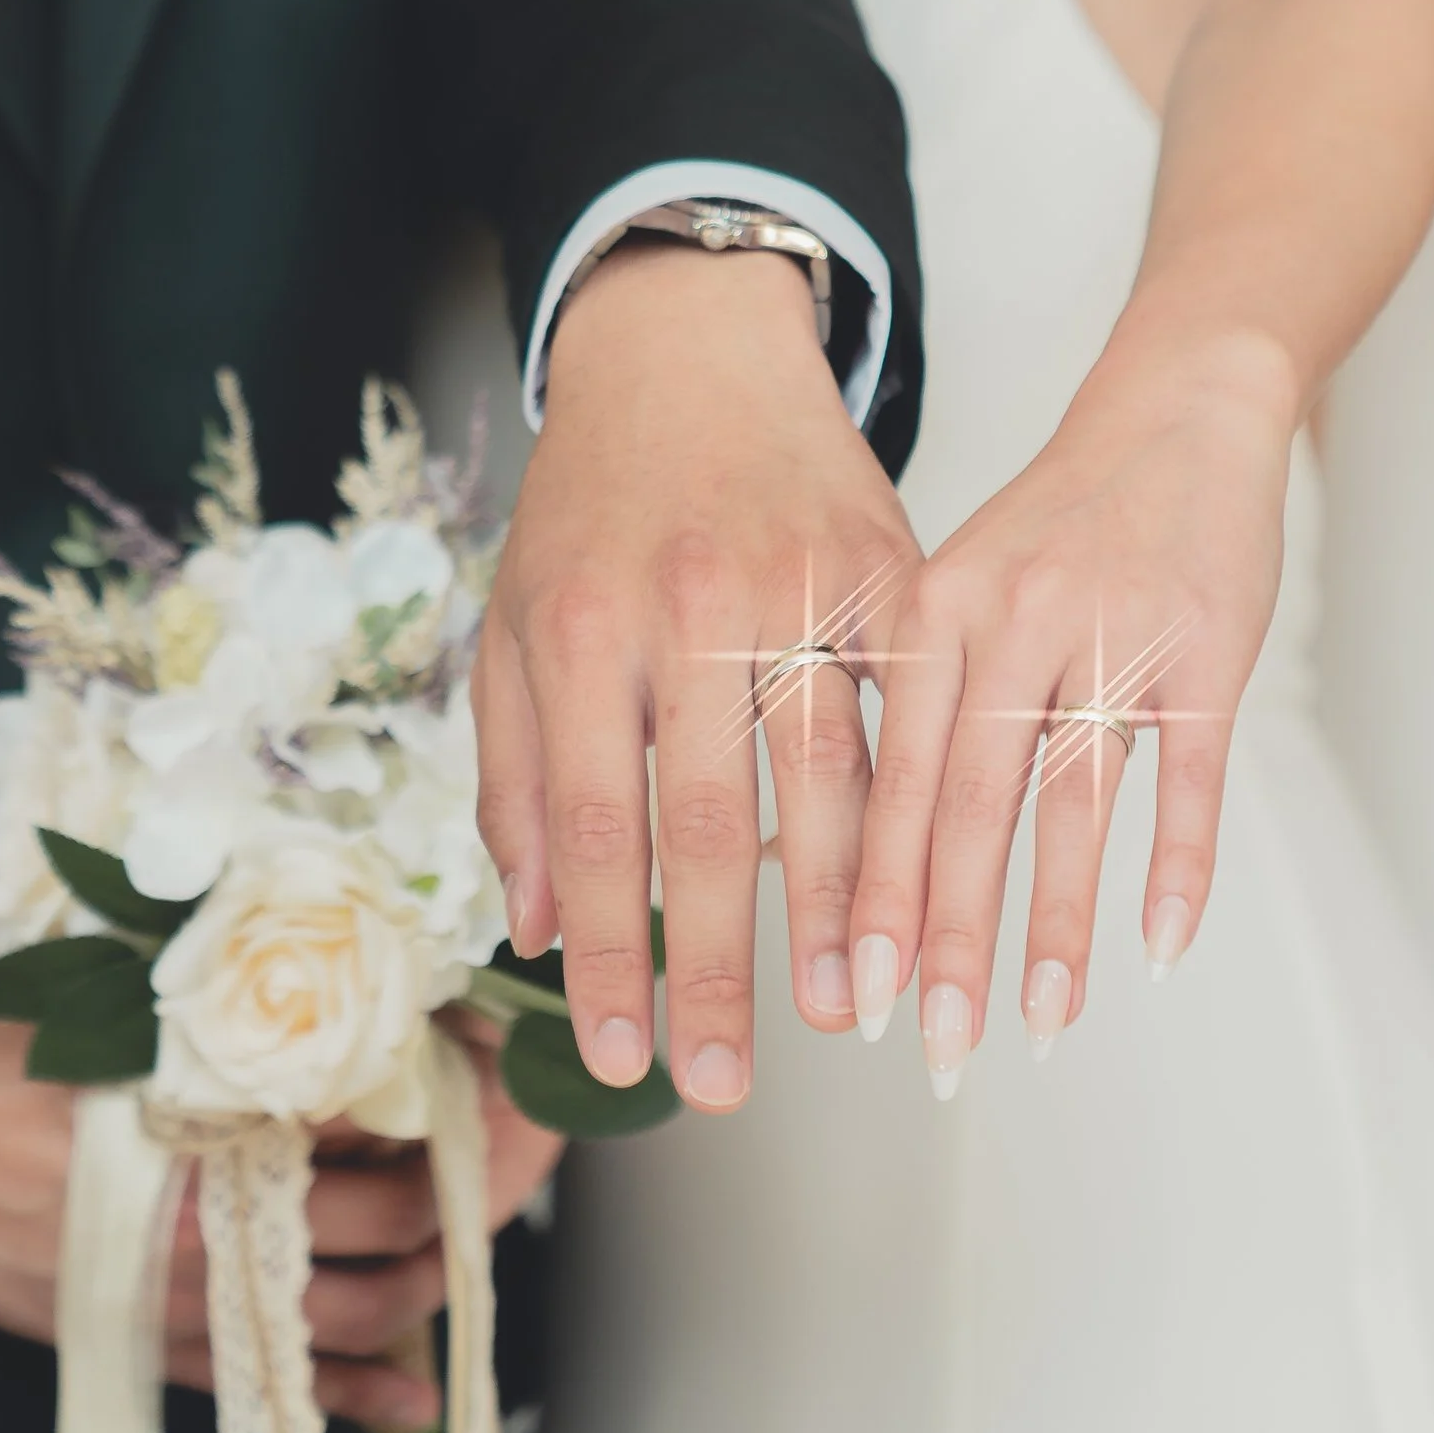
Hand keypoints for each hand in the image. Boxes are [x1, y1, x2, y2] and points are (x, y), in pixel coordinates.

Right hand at [0, 1018, 560, 1432]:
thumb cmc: (6, 1067)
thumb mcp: (119, 1012)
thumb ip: (222, 1013)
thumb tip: (328, 996)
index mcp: (213, 1121)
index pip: (366, 1120)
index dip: (432, 1102)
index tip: (477, 1080)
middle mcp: (215, 1220)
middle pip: (380, 1224)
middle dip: (446, 1202)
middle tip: (484, 1173)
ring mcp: (187, 1299)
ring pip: (345, 1316)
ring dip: (420, 1295)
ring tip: (459, 1267)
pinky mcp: (154, 1349)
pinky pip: (277, 1387)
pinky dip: (355, 1397)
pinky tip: (414, 1397)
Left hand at [474, 239, 920, 1114]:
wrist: (684, 352)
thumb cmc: (588, 508)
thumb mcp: (513, 625)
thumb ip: (514, 777)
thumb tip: (536, 930)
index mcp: (578, 630)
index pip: (591, 827)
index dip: (608, 956)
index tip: (623, 1055)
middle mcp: (683, 608)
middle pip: (706, 821)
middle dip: (719, 970)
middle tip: (730, 1080)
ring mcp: (793, 584)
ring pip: (827, 775)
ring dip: (838, 909)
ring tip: (844, 1007)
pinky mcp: (882, 564)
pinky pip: (908, 705)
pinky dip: (915, 800)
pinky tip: (920, 882)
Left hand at [850, 318, 1292, 1079]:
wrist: (1170, 413)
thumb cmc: (1046, 522)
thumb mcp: (949, 587)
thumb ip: (893, 701)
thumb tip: (813, 849)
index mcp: (929, 611)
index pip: (889, 779)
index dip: (871, 897)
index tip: (852, 1000)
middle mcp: (1009, 622)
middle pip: (969, 806)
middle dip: (948, 939)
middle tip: (932, 1049)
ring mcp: (1110, 636)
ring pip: (1073, 801)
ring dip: (1054, 924)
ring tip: (1037, 1026)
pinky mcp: (1203, 651)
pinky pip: (1188, 776)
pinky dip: (1176, 865)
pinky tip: (1158, 948)